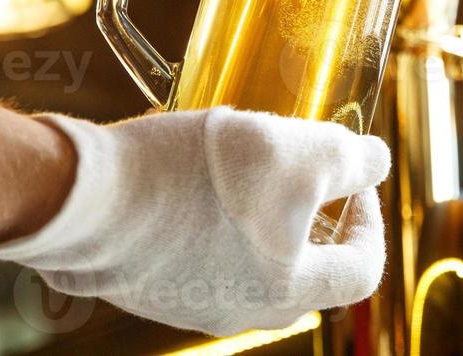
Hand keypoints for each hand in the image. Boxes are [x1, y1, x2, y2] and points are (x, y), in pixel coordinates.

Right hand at [0, 107, 390, 336]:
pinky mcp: (147, 281)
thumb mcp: (297, 152)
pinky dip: (210, 217)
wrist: (87, 197)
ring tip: (245, 162)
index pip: (360, 272)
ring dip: (259, 214)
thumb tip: (375, 162)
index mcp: (286, 291)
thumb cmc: (198, 178)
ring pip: (248, 260)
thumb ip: (349, 160)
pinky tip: (194, 172)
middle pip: (304, 272)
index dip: (370, 221)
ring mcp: (188, 301)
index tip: (355, 180)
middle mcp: (240, 310)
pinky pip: (198, 252)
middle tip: (303, 171)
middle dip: (313, 219)